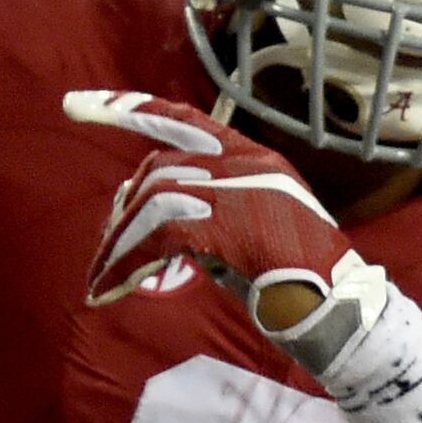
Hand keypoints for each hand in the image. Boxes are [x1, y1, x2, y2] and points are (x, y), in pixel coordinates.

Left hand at [61, 89, 350, 321]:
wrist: (347, 318)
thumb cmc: (298, 289)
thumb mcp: (244, 239)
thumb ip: (203, 218)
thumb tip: (143, 215)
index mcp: (254, 161)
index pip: (181, 119)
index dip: (125, 107)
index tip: (74, 104)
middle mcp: (249, 165)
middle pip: (157, 169)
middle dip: (120, 215)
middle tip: (103, 260)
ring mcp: (245, 191)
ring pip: (154, 201)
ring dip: (119, 247)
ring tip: (102, 284)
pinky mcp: (237, 225)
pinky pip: (160, 235)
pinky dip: (128, 265)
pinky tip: (112, 292)